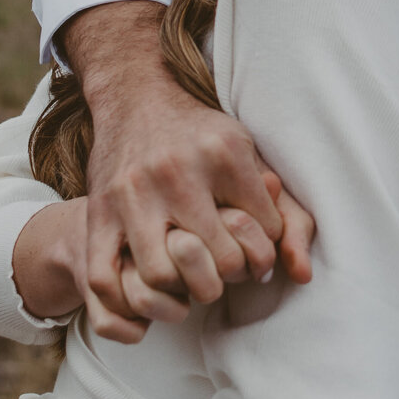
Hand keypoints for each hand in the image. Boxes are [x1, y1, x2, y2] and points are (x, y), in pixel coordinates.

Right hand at [64, 3, 314, 324]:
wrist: (135, 99)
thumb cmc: (200, 134)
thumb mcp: (246, 150)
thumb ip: (281, 205)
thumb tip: (301, 273)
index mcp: (224, 154)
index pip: (263, 231)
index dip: (264, 251)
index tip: (255, 249)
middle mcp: (178, 172)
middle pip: (219, 261)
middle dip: (230, 276)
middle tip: (226, 272)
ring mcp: (132, 193)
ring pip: (163, 276)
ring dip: (181, 291)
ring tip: (189, 280)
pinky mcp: (98, 211)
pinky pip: (104, 277)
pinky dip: (125, 299)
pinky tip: (147, 289)